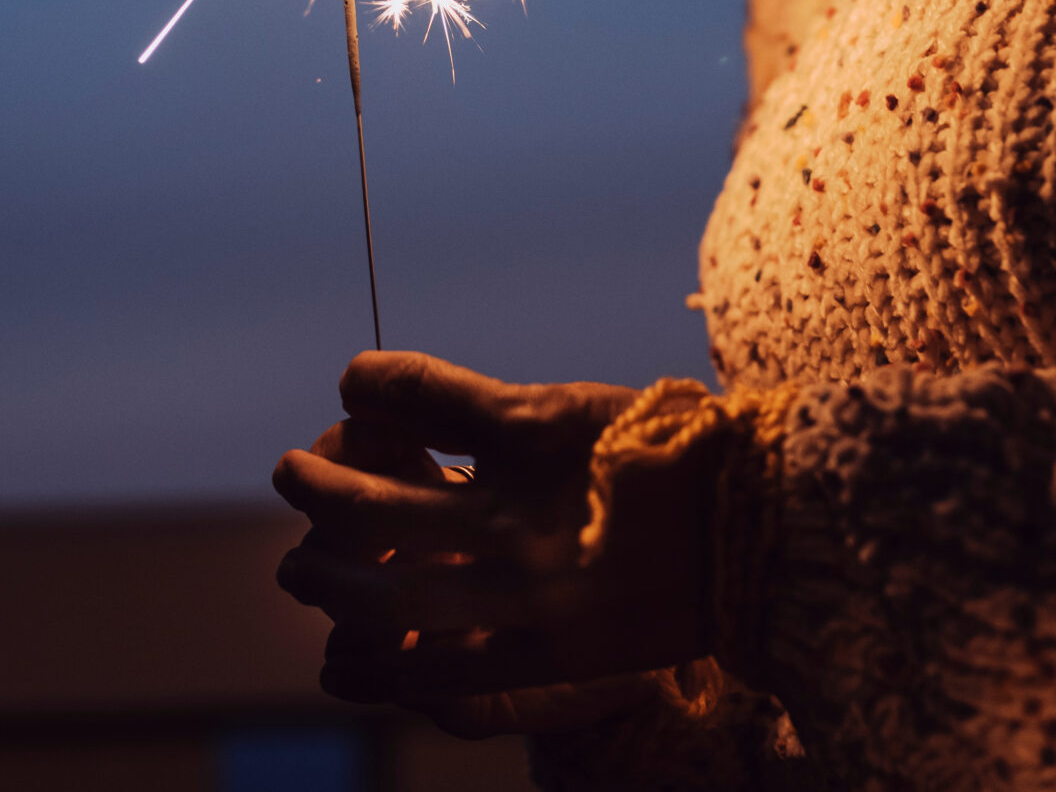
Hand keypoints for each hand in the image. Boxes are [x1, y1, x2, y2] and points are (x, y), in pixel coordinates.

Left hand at [273, 351, 726, 735]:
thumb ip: (476, 405)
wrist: (766, 534)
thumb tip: (364, 388)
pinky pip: (437, 670)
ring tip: (297, 569)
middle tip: (289, 473)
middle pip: (375, 502)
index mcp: (536, 430)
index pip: (414, 393)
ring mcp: (528, 586)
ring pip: (386, 592)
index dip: (373, 387)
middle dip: (318, 490)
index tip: (352, 384)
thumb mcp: (573, 407)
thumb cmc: (674, 457)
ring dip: (326, 578)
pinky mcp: (546, 651)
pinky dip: (378, 669)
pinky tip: (340, 665)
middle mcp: (520, 508)